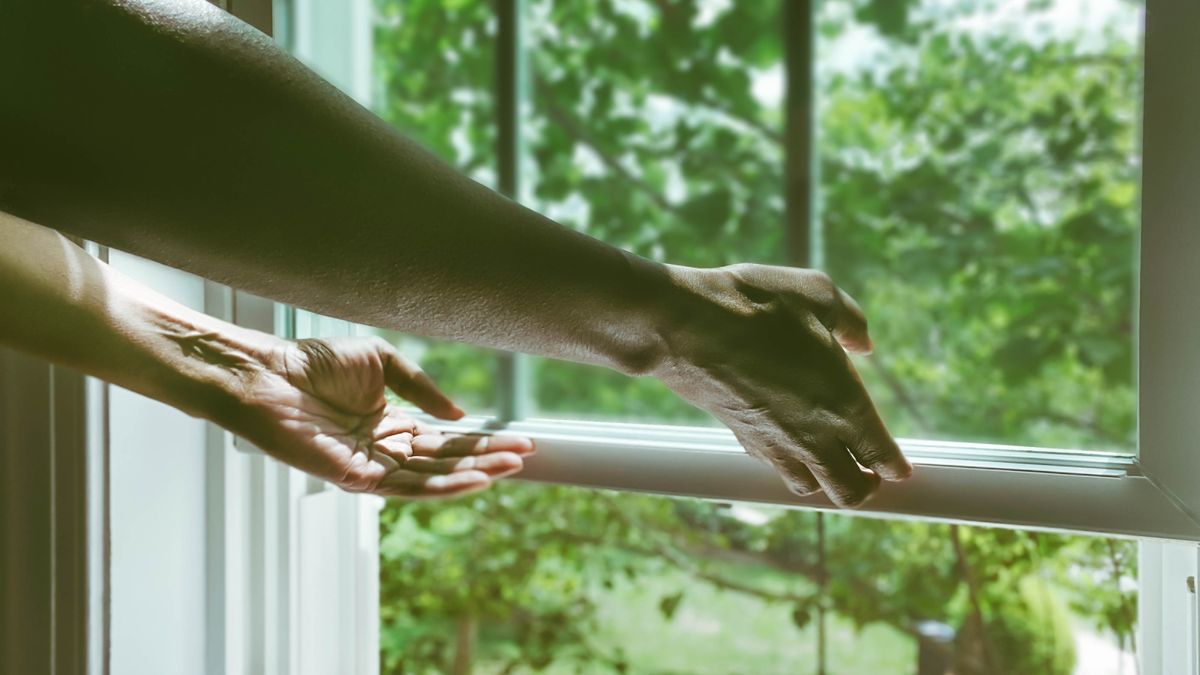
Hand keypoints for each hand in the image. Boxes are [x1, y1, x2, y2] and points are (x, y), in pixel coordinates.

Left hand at [227, 335, 533, 497]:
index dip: (483, 440)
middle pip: (446, 460)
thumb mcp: (382, 361)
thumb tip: (459, 415)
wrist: (269, 374)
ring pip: (433, 478)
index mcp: (391, 423)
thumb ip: (421, 388)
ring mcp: (372, 466)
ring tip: (511, 467)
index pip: (446, 439)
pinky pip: (407, 487)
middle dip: (487, 458)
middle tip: (526, 456)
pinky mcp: (356, 478)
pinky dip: (444, 484)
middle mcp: (385, 449)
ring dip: (474, 474)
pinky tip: (474, 477)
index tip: (519, 440)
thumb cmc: (315, 363)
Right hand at [657, 263, 910, 506]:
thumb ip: (850, 320)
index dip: (894, 467)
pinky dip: (787, 466)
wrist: (685, 325)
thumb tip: (863, 342)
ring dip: (825, 482)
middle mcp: (813, 434)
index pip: (881, 455)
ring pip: (810, 488)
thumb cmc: (754, 304)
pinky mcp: (742, 439)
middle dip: (865, 487)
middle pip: (849, 492)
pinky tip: (786, 444)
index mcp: (844, 403)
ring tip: (829, 465)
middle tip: (868, 474)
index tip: (899, 469)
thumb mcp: (816, 292)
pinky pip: (774, 469)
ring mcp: (775, 442)